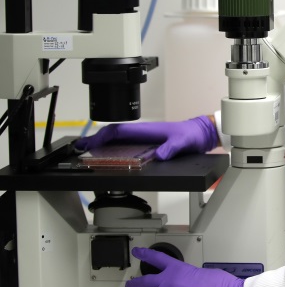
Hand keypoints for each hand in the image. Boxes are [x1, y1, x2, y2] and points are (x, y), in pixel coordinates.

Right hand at [74, 116, 217, 160]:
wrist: (201, 133)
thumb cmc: (192, 133)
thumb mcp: (183, 141)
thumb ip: (172, 147)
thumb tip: (161, 155)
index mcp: (147, 129)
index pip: (120, 131)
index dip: (103, 136)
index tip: (91, 143)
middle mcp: (143, 133)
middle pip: (114, 135)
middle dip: (96, 140)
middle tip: (80, 148)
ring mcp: (145, 139)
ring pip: (119, 140)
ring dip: (103, 145)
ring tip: (88, 152)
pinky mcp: (149, 144)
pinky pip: (127, 146)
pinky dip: (114, 149)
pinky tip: (109, 156)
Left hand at [125, 247, 252, 286]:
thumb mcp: (203, 273)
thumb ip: (188, 276)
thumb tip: (185, 283)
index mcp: (178, 269)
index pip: (155, 258)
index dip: (144, 255)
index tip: (138, 253)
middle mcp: (168, 283)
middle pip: (143, 282)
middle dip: (135, 283)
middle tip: (131, 284)